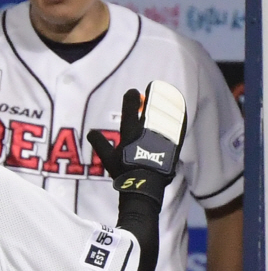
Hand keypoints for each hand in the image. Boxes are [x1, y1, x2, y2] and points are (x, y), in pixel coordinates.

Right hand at [87, 81, 186, 206]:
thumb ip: (100, 143)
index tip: (132, 92)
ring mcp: (160, 136)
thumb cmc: (123, 172)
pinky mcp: (172, 143)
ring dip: (166, 100)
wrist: (143, 186)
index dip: (131, 98)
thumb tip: (91, 132)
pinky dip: (180, 115)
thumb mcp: (107, 159)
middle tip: (154, 85)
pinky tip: (180, 107)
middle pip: (150, 107)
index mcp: (129, 133)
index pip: (130, 109)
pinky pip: (178, 125)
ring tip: (167, 91)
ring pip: (165, 113)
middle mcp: (145, 131)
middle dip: (152, 94)